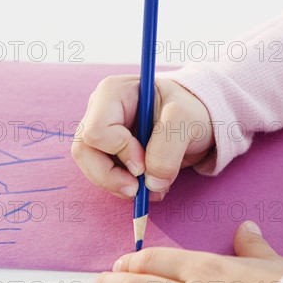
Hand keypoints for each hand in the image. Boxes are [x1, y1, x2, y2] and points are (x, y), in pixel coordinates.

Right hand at [72, 75, 213, 200]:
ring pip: (92, 170)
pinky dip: (128, 190)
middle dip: (111, 177)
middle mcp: (100, 112)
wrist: (198, 122)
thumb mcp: (185, 120)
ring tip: (155, 188)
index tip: (144, 163)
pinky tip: (151, 187)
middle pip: (84, 152)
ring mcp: (102, 135)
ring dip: (121, 187)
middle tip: (138, 190)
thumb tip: (150, 183)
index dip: (119, 152)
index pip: (96, 130)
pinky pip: (106, 179)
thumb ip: (167, 149)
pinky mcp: (109, 155)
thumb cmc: (190, 110)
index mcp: (113, 93)